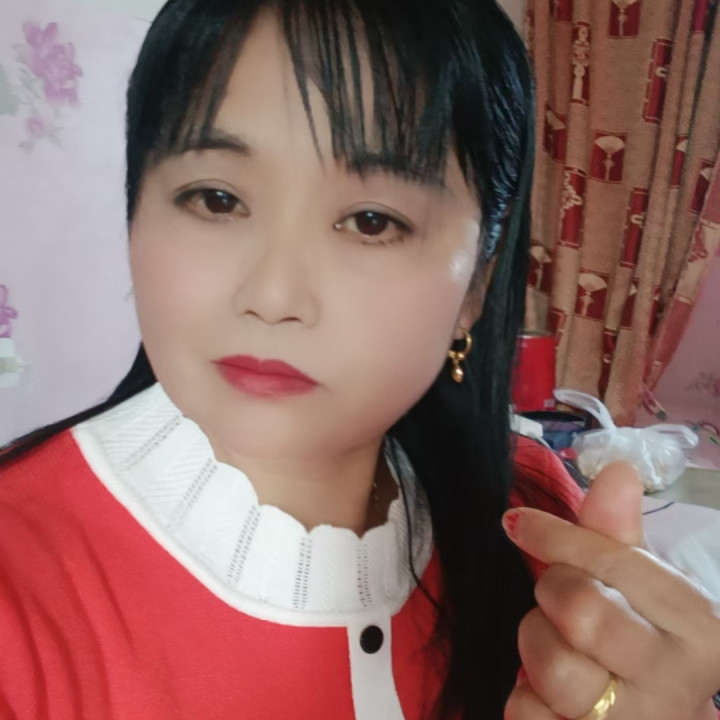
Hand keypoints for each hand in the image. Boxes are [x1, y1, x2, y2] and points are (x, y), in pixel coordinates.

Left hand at [502, 461, 719, 719]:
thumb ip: (617, 533)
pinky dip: (524, 695)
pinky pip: (527, 712)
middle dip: (550, 595)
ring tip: (555, 647)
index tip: (516, 522)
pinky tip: (548, 693)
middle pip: (580, 610)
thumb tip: (618, 469)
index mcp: (699, 625)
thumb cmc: (643, 642)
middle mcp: (679, 680)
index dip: (554, 535)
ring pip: (552, 666)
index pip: (613, 562)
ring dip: (535, 646)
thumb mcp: (639, 587)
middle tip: (555, 599)